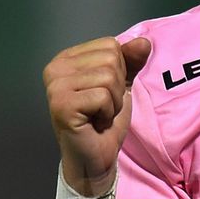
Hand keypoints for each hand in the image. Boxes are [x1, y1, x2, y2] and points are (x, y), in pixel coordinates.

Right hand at [43, 36, 150, 194]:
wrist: (95, 156)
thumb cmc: (104, 120)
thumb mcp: (122, 85)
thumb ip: (131, 61)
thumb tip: (144, 41)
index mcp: (66, 58)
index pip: (110, 45)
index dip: (119, 71)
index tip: (105, 93)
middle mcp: (55, 68)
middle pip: (111, 59)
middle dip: (118, 87)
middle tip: (103, 107)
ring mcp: (55, 86)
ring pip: (108, 77)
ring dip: (114, 102)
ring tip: (99, 115)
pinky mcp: (62, 105)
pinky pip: (103, 96)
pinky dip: (108, 113)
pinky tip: (95, 123)